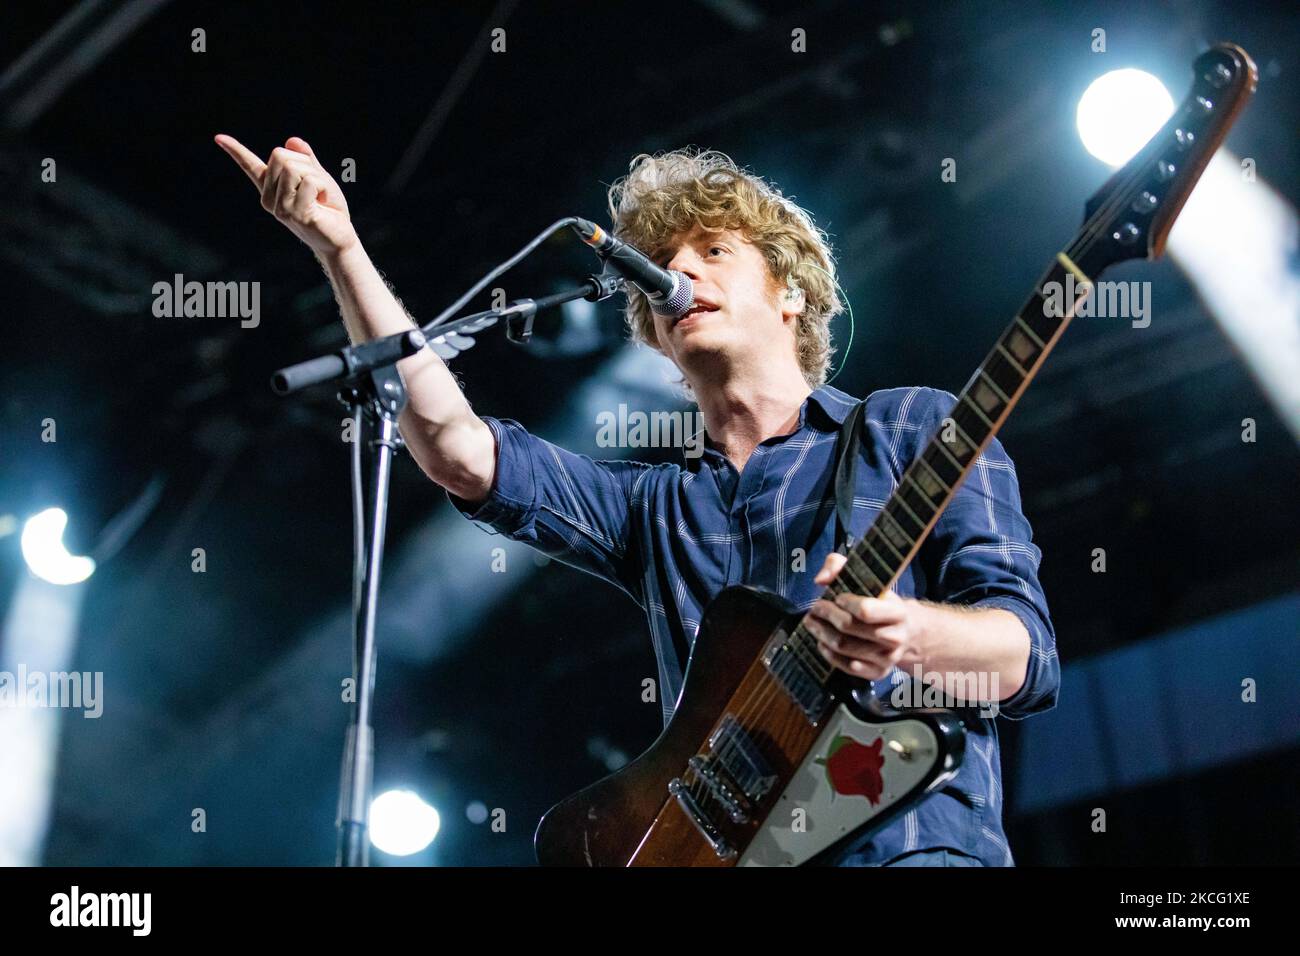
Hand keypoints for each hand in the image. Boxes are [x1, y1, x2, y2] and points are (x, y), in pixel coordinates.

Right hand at [214, 133, 357, 257]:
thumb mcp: (318, 178)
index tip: (219, 137)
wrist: (340, 239)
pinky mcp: (294, 214)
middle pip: (280, 155)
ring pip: (294, 167)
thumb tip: (291, 140)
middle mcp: (269, 198)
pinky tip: (323, 204)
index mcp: (271, 188)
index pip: (250, 166)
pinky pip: (309, 182)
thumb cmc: (329, 209)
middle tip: (317, 188)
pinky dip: (324, 187)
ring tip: (320, 197)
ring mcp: (279, 207)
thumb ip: (306, 159)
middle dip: (305, 165)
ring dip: (316, 177)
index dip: (235, 150)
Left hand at [806, 551, 928, 678]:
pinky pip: (845, 666)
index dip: (845, 603)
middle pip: (848, 627)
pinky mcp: (878, 673)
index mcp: (897, 612)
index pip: (865, 610)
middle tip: (814, 608)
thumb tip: (820, 579)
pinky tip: (822, 642)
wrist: (908, 633)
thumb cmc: (881, 603)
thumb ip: (840, 566)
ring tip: (811, 623)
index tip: (835, 596)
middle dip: (825, 615)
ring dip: (821, 633)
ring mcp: (887, 658)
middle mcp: (895, 637)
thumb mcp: (868, 579)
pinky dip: (828, 654)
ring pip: (843, 646)